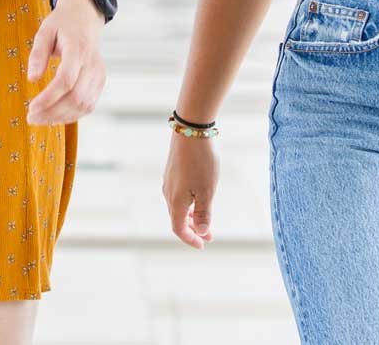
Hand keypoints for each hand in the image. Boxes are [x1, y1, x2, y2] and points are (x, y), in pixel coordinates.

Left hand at [25, 0, 105, 125]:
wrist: (86, 17)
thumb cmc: (62, 24)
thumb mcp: (45, 31)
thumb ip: (38, 53)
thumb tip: (32, 79)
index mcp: (78, 49)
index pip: (66, 80)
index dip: (48, 98)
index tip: (31, 107)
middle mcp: (92, 64)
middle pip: (75, 97)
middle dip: (52, 112)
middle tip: (31, 117)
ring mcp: (99, 74)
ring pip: (83, 105)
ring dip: (61, 117)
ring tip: (40, 119)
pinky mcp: (100, 82)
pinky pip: (89, 105)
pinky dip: (72, 115)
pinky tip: (55, 116)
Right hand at [162, 129, 217, 247]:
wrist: (190, 132)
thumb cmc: (201, 162)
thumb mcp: (207, 191)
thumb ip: (204, 213)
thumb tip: (202, 232)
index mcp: (175, 202)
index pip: (179, 229)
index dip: (190, 240)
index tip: (203, 245)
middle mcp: (168, 193)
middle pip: (178, 219)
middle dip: (193, 229)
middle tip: (210, 236)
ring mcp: (169, 182)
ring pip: (178, 207)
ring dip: (191, 217)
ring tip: (206, 220)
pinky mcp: (172, 172)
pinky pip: (178, 195)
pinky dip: (189, 204)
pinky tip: (199, 200)